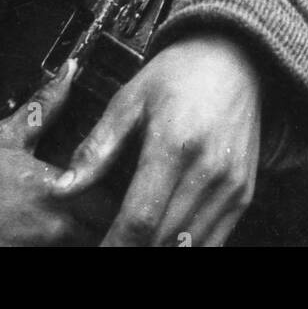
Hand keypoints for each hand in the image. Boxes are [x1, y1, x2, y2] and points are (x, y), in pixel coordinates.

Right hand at [0, 61, 116, 246]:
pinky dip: (77, 238)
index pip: (115, 194)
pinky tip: (76, 227)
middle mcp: (58, 227)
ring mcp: (45, 249)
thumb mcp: (5, 137)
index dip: (129, 184)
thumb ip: (45, 107)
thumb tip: (69, 73)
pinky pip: (67, 250)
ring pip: (91, 241)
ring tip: (98, 210)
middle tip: (123, 193)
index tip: (135, 170)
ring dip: (98, 227)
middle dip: (117, 211)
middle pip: (109, 225)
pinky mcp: (33, 259)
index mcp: (58, 191)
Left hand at [52, 32, 261, 246]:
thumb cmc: (180, 74)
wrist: (234, 58)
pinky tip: (162, 239)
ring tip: (132, 240)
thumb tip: (63, 189)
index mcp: (174, 145)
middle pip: (161, 240)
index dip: (112, 246)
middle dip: (130, 250)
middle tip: (107, 242)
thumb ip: (97, 147)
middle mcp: (208, 170)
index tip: (94, 249)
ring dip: (156, 250)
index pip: (139, 219)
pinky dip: (184, 248)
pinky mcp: (243, 194)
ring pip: (187, 247)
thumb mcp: (130, 99)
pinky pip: (213, 243)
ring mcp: (231, 186)